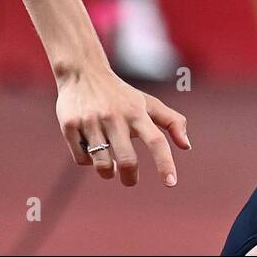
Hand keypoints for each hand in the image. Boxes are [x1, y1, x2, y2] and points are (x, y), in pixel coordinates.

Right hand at [56, 65, 190, 187]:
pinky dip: (88, 161)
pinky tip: (91, 152)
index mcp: (137, 112)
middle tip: (130, 180)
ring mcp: (91, 121)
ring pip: (102, 164)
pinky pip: (81, 158)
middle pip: (127, 160)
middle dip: (130, 177)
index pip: (156, 141)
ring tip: (111, 168)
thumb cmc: (122, 94)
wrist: (83, 72)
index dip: (165, 163)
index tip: (171, 183)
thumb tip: (187, 146)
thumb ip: (172, 122)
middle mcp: (115, 117)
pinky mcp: (69, 125)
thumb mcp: (148, 103)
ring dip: (108, 172)